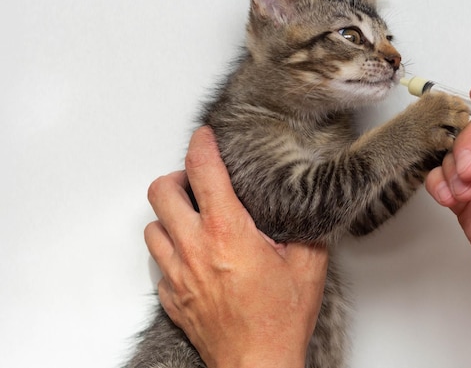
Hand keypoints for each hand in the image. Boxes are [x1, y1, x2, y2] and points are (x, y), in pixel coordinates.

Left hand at [144, 127, 328, 367]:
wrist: (257, 364)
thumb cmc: (278, 321)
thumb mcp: (307, 266)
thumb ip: (306, 229)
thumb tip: (307, 208)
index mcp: (228, 233)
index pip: (203, 171)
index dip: (201, 145)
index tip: (204, 137)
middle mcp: (195, 249)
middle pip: (162, 192)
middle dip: (177, 178)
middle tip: (196, 183)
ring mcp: (178, 274)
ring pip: (152, 226)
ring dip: (170, 215)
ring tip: (193, 218)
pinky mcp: (171, 297)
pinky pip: (159, 261)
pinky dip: (171, 250)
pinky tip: (193, 256)